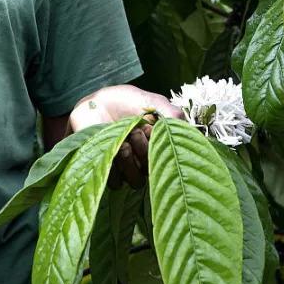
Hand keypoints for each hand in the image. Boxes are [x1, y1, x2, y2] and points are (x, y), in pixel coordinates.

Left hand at [68, 84, 183, 188]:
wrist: (96, 103)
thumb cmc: (125, 102)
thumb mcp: (151, 101)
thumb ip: (171, 112)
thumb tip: (187, 127)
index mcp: (158, 145)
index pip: (168, 159)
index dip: (161, 147)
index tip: (150, 128)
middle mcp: (144, 159)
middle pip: (152, 171)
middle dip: (145, 151)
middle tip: (135, 132)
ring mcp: (126, 168)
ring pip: (135, 181)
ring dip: (130, 162)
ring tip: (122, 143)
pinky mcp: (107, 172)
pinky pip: (115, 183)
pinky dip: (113, 168)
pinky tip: (108, 150)